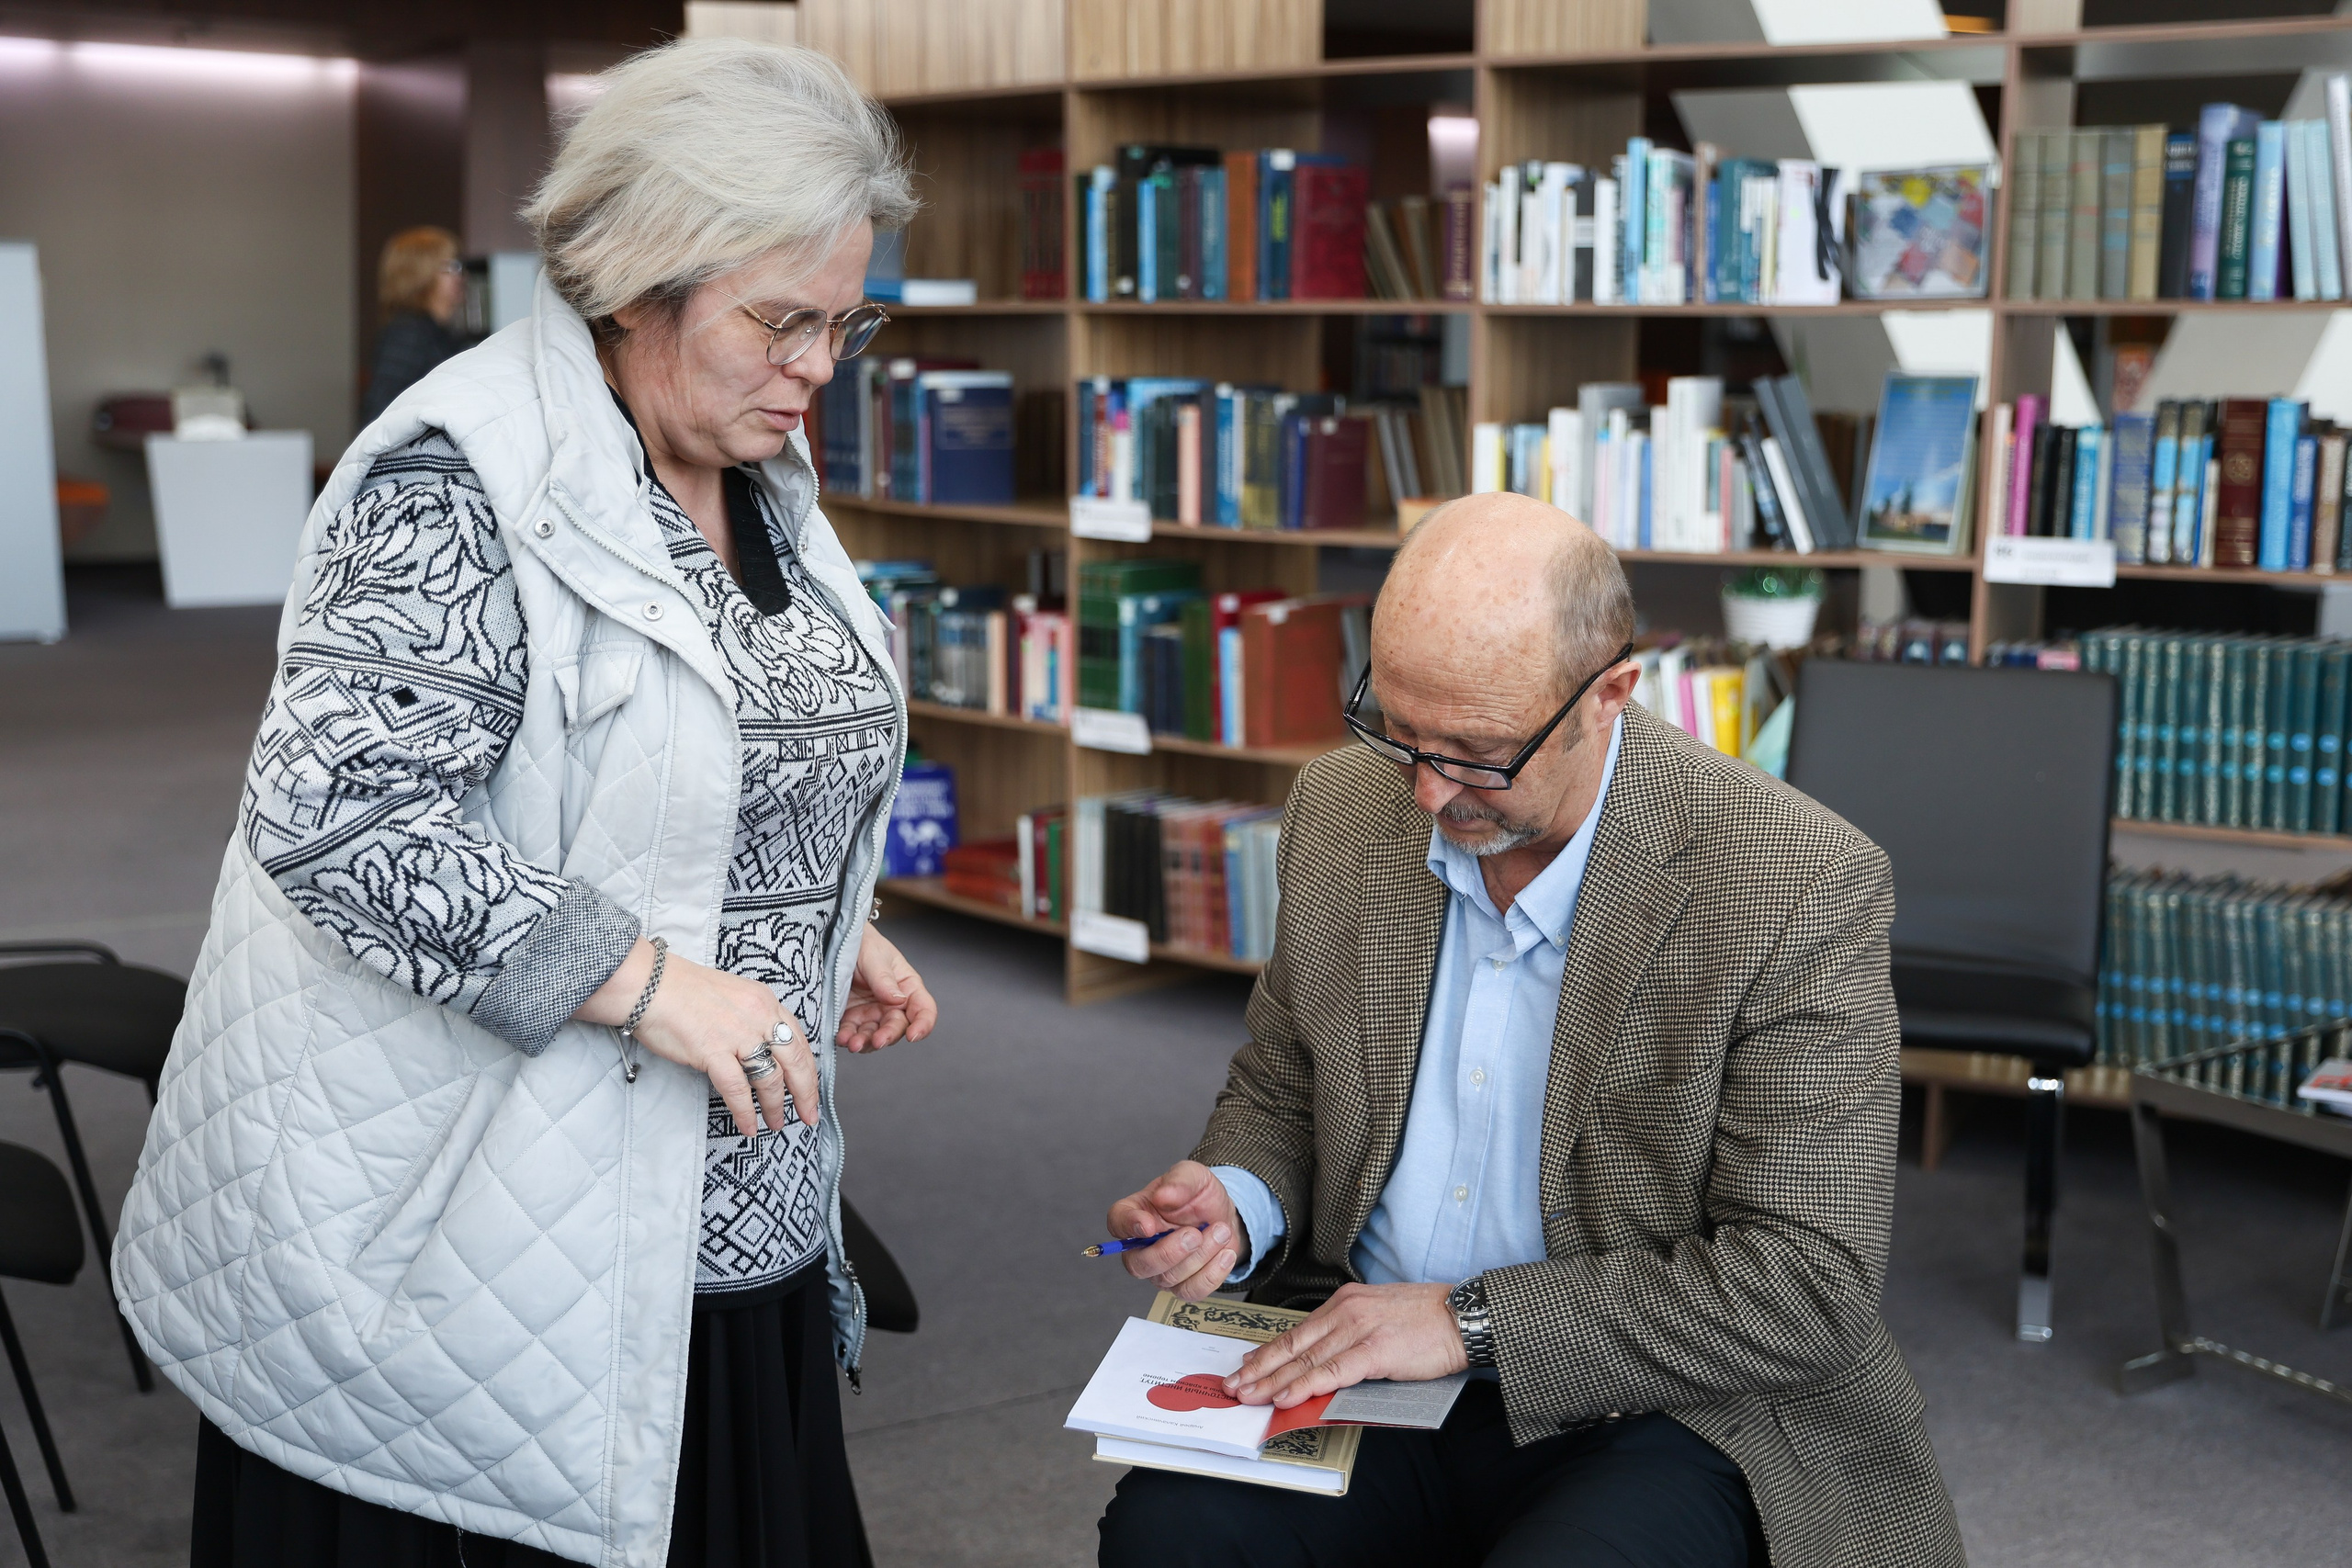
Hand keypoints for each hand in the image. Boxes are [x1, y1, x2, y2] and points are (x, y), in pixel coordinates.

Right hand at [573, 939, 814, 1136]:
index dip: (809, 1069)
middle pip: (795, 1061)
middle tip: (809, 1115)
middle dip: (805, 1093)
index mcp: (764, 1001)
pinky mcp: (713, 1050)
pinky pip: (738, 1089)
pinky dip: (746, 1112)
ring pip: (770, 1078)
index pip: (798, 1039)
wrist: (647, 982)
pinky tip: (748, 1126)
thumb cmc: (681, 989)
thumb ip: (751, 1018)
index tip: (811, 1089)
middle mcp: (758, 1015)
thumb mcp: (732, 995)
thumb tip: (761, 1049)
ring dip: (775, 1107)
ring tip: (775, 1125)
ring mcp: (737, 1033)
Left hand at [838, 923, 936, 1052]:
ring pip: (874, 1036)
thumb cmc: (861, 943)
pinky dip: (848, 1038)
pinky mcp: (851, 1019)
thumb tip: (898, 1000)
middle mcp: (893, 1004)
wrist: (831, 941)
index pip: (923, 1009)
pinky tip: (841, 1038)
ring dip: (866, 1042)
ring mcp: (871, 1013)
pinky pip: (852, 1034)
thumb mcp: (873, 956)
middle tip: (878, 1040)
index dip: (923, 1024)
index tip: (913, 1035)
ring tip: (853, 1043)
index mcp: (907, 986)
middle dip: (888, 1035)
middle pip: (898, 1026)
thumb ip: (884, 979)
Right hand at [1106, 1160, 1243, 1301]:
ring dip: (1200, 1256)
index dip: (1129, 1226)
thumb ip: (1179, 1181)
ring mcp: (1160, 1270)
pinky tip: (1225, 1253)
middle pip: (1138, 1265)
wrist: (1223, 1215)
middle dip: (1168, 1253)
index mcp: (1135, 1213)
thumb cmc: (1199, 1195)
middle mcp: (1141, 1246)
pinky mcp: (1182, 1285)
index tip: (1149, 1225)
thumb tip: (1163, 1196)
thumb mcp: (1193, 1175)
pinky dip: (1212, 1273)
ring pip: (1168, 1279)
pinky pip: (1190, 1292)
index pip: (1118, 1222)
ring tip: (1220, 1231)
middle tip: (1195, 1234)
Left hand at [1224, 1282, 1467, 1407]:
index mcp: (1345, 1302)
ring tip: (1248, 1395)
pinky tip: (1285, 1396)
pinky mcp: (1375, 1351)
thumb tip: (1324, 1361)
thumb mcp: (1379, 1315)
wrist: (1463, 1314)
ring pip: (1305, 1360)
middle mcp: (1345, 1311)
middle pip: (1293, 1345)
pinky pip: (1331, 1372)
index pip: (1298, 1331)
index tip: (1247, 1365)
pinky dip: (1304, 1385)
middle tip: (1233, 1384)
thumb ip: (1351, 1334)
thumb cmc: (1427, 1318)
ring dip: (1272, 1381)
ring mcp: (1359, 1330)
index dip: (1269, 1351)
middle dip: (1259, 1368)